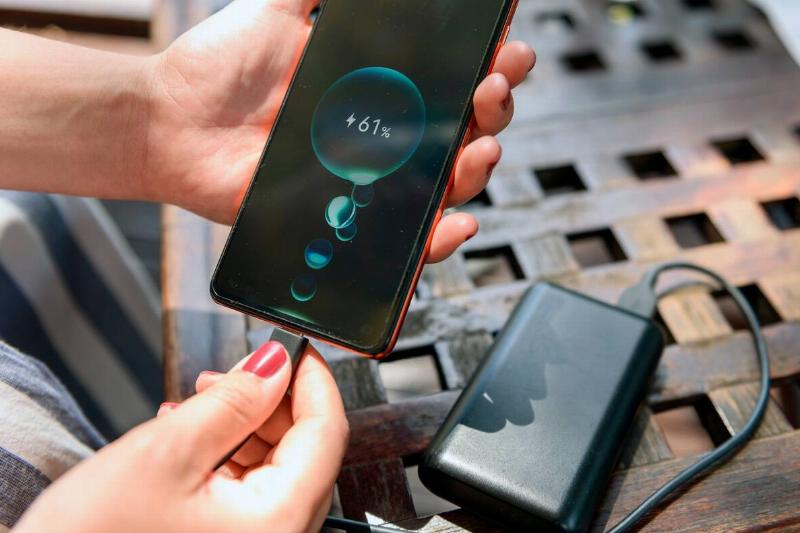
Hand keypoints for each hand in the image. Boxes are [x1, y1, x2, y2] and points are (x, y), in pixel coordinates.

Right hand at [15, 342, 348, 532]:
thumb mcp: (166, 452)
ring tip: (202, 403)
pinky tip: (196, 437)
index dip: (314, 379)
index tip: (296, 346)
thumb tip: (276, 364)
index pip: (327, 433)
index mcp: (277, 523)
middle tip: (234, 372)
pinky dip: (230, 457)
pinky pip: (250, 492)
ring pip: (277, 469)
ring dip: (247, 426)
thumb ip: (234, 401)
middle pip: (305, 451)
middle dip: (272, 401)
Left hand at [141, 0, 534, 262]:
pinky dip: (439, 238)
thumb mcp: (276, 8)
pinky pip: (405, 241)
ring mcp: (368, 179)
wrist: (170, 123)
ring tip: (481, 148)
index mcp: (376, 84)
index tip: (505, 49)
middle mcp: (381, 133)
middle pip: (463, 130)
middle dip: (494, 111)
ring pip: (446, 184)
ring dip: (479, 169)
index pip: (452, 78)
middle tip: (491, 90)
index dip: (489, 65)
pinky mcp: (347, 221)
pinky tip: (457, 221)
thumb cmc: (216, 69)